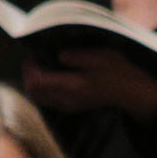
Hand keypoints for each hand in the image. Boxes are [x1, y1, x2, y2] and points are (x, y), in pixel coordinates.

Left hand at [23, 48, 156, 120]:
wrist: (128, 91)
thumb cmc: (116, 71)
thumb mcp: (99, 56)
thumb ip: (76, 56)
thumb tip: (58, 54)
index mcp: (72, 86)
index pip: (36, 81)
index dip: (29, 65)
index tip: (34, 51)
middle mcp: (66, 99)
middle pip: (32, 92)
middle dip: (28, 72)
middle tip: (34, 56)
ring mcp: (67, 105)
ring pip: (37, 97)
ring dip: (33, 79)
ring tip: (41, 63)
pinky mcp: (69, 106)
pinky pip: (46, 99)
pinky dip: (42, 86)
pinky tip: (50, 72)